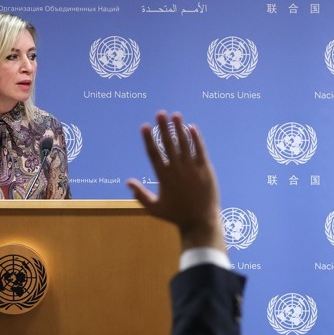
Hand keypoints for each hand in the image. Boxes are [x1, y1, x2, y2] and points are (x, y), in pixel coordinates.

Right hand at [125, 111, 223, 251]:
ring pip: (185, 144)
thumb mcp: (154, 208)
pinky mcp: (206, 170)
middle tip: (160, 113)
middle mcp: (177, 170)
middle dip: (163, 127)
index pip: (153, 153)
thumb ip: (140, 195)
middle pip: (168, 144)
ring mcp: (192, 169)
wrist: (201, 222)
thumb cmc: (176, 215)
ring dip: (179, 128)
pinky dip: (196, 139)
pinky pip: (200, 150)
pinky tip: (192, 127)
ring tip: (176, 115)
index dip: (148, 139)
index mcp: (164, 177)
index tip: (144, 126)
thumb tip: (127, 182)